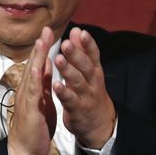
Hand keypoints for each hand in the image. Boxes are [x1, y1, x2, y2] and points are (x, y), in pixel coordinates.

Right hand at [6, 27, 56, 154]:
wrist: (25, 150)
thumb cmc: (35, 126)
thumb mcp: (42, 100)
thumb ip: (44, 83)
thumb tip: (48, 65)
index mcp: (32, 88)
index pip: (37, 64)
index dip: (43, 47)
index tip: (49, 32)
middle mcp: (26, 90)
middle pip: (33, 64)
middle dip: (40, 46)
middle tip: (46, 28)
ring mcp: (26, 99)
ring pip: (31, 74)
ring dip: (37, 57)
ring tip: (42, 41)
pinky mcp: (29, 110)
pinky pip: (32, 92)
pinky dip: (34, 79)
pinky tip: (37, 68)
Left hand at [53, 27, 115, 148]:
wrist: (99, 124)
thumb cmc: (90, 92)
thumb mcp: (89, 72)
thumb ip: (82, 51)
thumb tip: (77, 30)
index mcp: (95, 71)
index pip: (93, 55)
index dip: (88, 44)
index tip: (81, 32)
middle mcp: (93, 82)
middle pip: (85, 66)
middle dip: (76, 55)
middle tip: (66, 44)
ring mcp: (86, 96)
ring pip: (78, 82)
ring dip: (68, 70)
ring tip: (58, 59)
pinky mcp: (78, 110)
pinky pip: (71, 100)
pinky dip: (64, 92)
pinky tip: (56, 84)